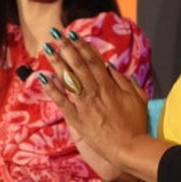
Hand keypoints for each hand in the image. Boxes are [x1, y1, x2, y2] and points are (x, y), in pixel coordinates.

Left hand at [34, 29, 148, 173]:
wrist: (128, 148)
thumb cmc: (136, 125)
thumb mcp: (137, 98)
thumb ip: (124, 81)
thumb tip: (111, 67)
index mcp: (109, 85)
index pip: (93, 60)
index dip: (82, 46)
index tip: (73, 34)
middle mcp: (95, 91)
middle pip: (78, 65)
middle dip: (66, 47)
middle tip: (55, 34)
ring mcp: (84, 104)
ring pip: (68, 78)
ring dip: (57, 62)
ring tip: (47, 48)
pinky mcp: (76, 118)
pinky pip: (61, 100)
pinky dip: (52, 89)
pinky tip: (43, 77)